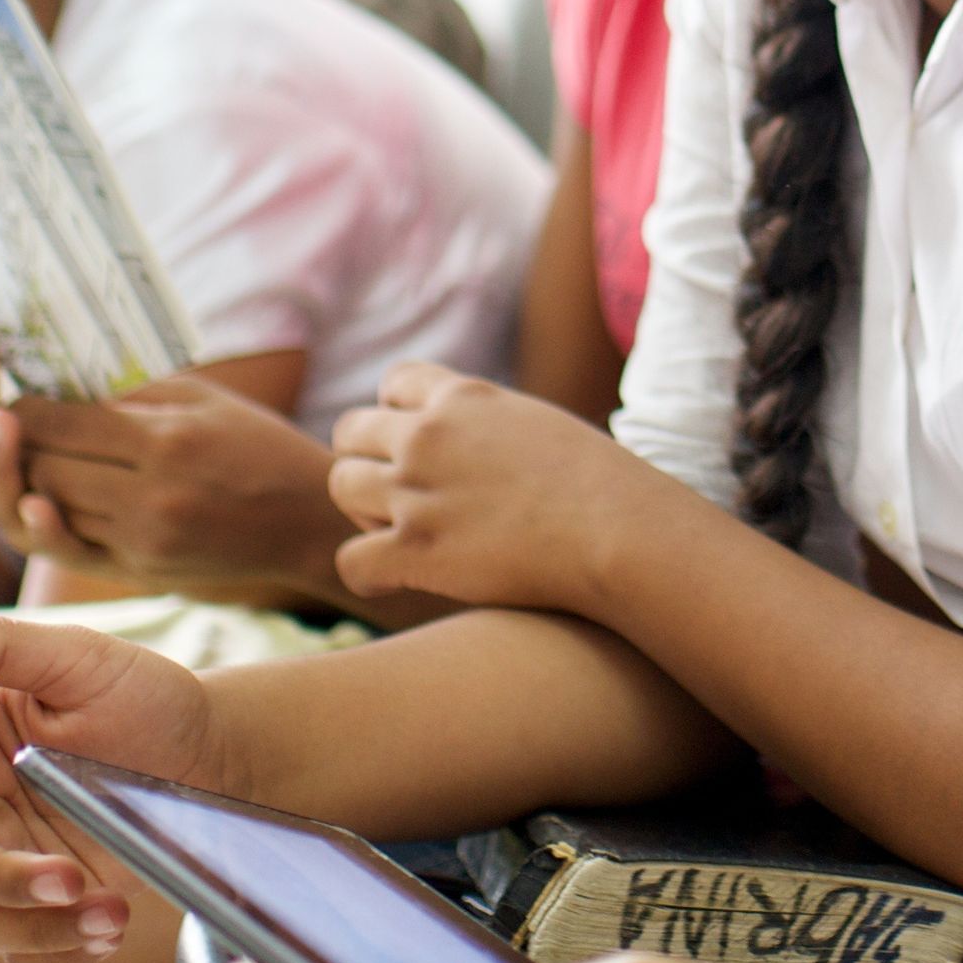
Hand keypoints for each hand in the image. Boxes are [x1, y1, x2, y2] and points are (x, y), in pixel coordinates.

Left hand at [0, 345, 345, 598]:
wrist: (308, 523)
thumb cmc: (258, 446)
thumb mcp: (204, 401)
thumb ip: (130, 395)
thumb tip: (56, 382)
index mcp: (166, 442)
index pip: (61, 422)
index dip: (20, 402)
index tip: (10, 385)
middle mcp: (148, 498)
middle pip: (42, 468)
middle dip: (8, 437)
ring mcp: (140, 542)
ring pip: (44, 510)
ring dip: (17, 477)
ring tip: (10, 447)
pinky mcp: (139, 571)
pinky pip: (66, 548)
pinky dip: (39, 522)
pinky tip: (33, 499)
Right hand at [0, 612, 228, 962]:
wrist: (213, 755)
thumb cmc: (143, 696)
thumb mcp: (82, 659)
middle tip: (69, 878)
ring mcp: (4, 861)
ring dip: (35, 925)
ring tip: (111, 912)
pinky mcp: (43, 908)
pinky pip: (24, 954)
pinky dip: (61, 953)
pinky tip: (112, 929)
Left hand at [327, 365, 661, 615]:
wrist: (620, 532)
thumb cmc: (602, 486)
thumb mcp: (539, 425)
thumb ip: (491, 423)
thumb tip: (478, 441)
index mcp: (464, 395)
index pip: (393, 383)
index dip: (398, 417)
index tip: (423, 449)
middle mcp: (429, 434)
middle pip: (350, 432)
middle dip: (369, 462)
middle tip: (403, 499)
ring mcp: (417, 491)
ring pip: (342, 486)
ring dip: (364, 512)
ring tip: (403, 535)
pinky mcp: (416, 550)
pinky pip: (350, 560)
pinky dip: (365, 573)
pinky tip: (393, 579)